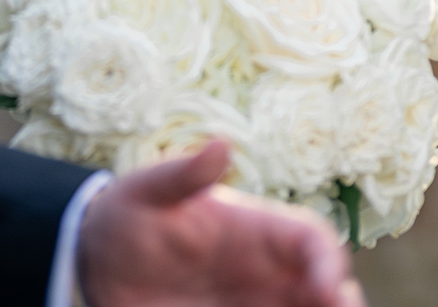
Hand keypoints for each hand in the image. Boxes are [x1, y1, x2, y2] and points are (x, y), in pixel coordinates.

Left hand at [76, 141, 361, 306]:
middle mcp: (265, 270)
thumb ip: (183, 175)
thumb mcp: (146, 191)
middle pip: (324, 288)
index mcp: (254, 229)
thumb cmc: (127, 215)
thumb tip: (221, 145)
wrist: (97, 257)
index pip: (311, 238)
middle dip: (341, 303)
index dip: (328, 260)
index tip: (326, 288)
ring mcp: (253, 301)